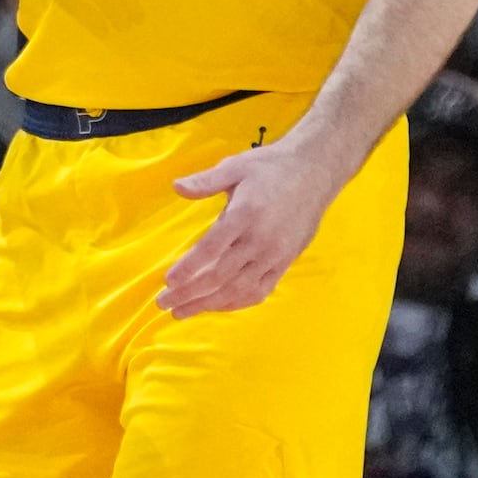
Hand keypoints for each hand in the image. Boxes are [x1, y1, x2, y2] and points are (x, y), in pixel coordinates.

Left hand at [155, 137, 340, 319]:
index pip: (211, 249)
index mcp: (244, 215)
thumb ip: (206, 181)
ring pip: (238, 289)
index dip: (189, 268)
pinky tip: (217, 306)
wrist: (313, 173)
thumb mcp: (235, 166)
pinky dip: (236, 302)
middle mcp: (260, 241)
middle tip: (164, 303)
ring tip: (183, 311)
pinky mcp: (285, 263)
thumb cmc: (269, 167)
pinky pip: (259, 290)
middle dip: (190, 292)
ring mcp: (274, 256)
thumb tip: (176, 187)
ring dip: (209, 304)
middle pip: (220, 276)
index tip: (168, 281)